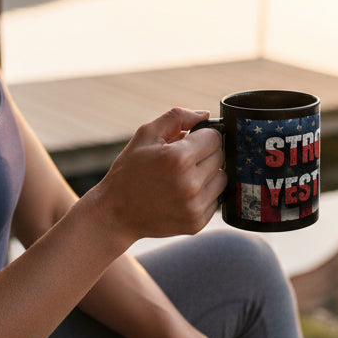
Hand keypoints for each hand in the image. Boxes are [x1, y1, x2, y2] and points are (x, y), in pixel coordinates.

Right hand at [93, 108, 224, 242]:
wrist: (115, 213)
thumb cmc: (130, 170)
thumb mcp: (146, 135)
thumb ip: (177, 117)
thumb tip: (205, 114)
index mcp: (178, 158)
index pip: (214, 137)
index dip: (201, 136)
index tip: (188, 142)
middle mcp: (190, 184)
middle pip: (220, 157)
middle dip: (204, 154)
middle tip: (181, 161)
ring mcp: (194, 207)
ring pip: (222, 178)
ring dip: (207, 174)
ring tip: (182, 178)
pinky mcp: (197, 223)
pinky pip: (216, 200)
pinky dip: (203, 195)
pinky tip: (182, 195)